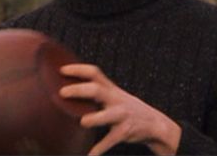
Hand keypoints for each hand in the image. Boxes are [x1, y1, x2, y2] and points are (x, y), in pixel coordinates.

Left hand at [59, 64, 181, 155]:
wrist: (154, 124)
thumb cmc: (126, 108)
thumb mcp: (114, 95)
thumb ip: (97, 91)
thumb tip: (69, 90)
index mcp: (110, 89)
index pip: (94, 72)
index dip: (78, 69)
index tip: (62, 70)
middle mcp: (115, 99)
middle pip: (96, 90)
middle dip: (79, 90)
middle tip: (62, 93)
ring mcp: (121, 116)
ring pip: (107, 115)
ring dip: (95, 119)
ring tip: (82, 122)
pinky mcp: (125, 132)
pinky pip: (110, 140)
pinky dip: (99, 149)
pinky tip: (89, 155)